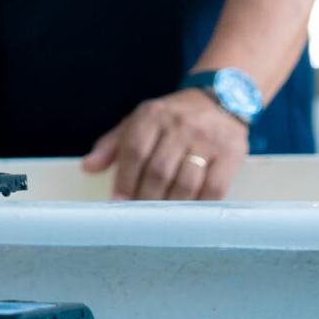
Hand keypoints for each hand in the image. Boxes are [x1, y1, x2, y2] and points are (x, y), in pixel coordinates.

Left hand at [83, 88, 247, 199]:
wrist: (220, 100)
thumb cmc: (172, 118)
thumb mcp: (139, 122)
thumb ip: (113, 145)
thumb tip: (87, 167)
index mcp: (152, 115)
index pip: (134, 151)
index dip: (124, 180)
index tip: (118, 202)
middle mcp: (179, 125)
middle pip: (158, 170)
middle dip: (145, 197)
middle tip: (139, 215)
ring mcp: (207, 139)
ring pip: (185, 182)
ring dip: (170, 206)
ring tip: (161, 219)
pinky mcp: (231, 153)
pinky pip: (214, 188)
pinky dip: (199, 205)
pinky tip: (189, 213)